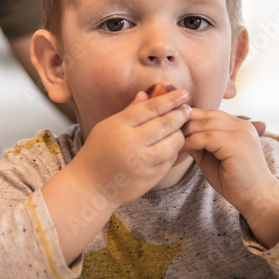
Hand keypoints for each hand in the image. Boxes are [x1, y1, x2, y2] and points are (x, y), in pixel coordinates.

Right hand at [74, 88, 191, 205]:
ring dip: (179, 134)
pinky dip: (173, 152)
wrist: (90, 185)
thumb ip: (130, 110)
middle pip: (164, 125)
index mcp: (119, 126)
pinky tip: (171, 146)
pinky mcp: (150, 178)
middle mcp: (131, 144)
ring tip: (179, 129)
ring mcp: (142, 163)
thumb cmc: (99, 151)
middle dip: (180, 115)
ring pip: (172, 144)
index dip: (169, 99)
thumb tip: (148, 93)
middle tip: (187, 109)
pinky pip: (169, 161)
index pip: (150, 108)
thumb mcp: (108, 126)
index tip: (183, 93)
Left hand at [183, 110, 278, 246]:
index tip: (172, 126)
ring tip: (172, 140)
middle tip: (167, 130)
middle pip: (206, 114)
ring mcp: (240, 132)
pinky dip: (191, 142)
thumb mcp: (212, 157)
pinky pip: (207, 137)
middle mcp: (240, 125)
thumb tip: (178, 133)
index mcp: (237, 125)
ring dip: (186, 132)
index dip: (190, 117)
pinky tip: (181, 149)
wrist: (256, 197)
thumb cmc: (234, 180)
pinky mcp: (236, 144)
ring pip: (205, 123)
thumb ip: (199, 143)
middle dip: (185, 121)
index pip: (209, 113)